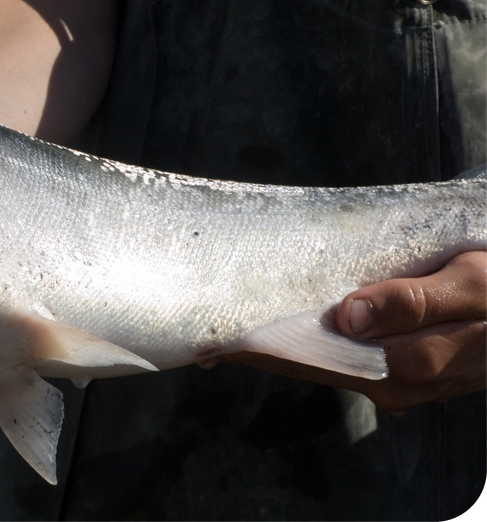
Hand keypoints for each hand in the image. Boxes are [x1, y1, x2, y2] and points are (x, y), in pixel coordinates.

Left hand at [215, 251, 486, 413]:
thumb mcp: (472, 285)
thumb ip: (414, 301)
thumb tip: (349, 316)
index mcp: (409, 364)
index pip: (315, 358)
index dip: (263, 348)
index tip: (216, 338)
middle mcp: (398, 383)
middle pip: (312, 365)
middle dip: (261, 349)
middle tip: (209, 328)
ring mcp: (403, 381)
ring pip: (328, 362)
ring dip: (284, 345)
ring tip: (236, 325)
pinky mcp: (409, 368)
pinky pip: (349, 357)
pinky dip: (314, 342)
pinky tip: (290, 326)